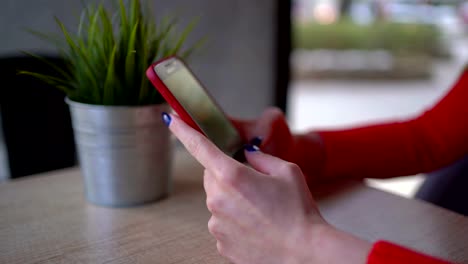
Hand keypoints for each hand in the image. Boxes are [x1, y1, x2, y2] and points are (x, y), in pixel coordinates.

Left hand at [164, 113, 370, 263]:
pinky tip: (255, 226)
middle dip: (227, 174)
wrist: (303, 252)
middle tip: (254, 185)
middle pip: (211, 176)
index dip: (183, 131)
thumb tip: (247, 154)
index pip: (200, 146)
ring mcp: (216, 223)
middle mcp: (218, 199)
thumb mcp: (287, 171)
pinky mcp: (220, 242)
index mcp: (232, 176)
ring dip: (232, 199)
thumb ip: (260, 157)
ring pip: (217, 200)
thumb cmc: (298, 212)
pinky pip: (221, 222)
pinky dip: (234, 220)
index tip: (171, 120)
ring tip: (260, 210)